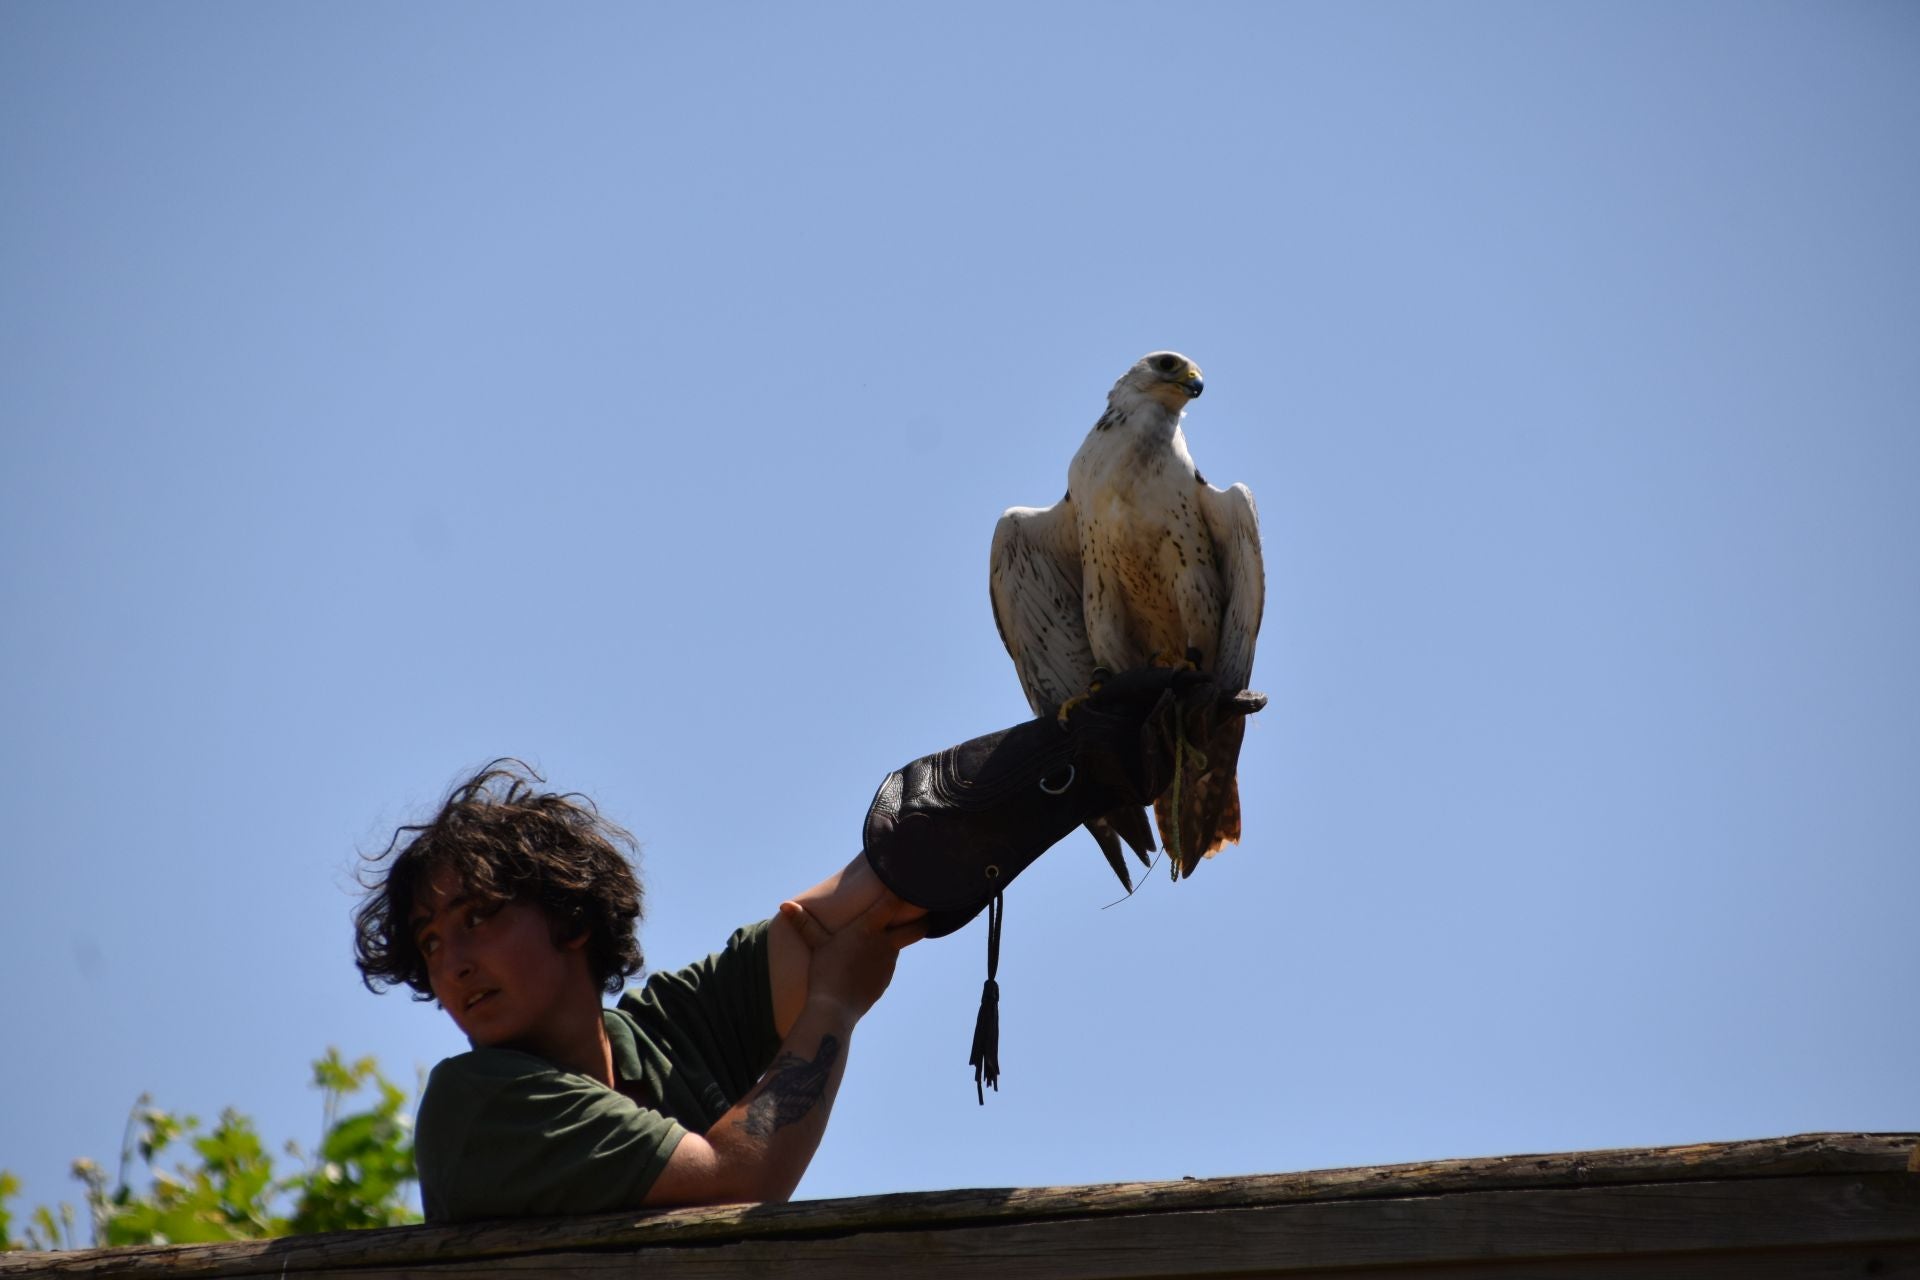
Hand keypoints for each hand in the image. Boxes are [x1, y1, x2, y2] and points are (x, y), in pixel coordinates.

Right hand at [777, 891, 923, 1023]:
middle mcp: (885, 943)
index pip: (893, 903)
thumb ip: (804, 923)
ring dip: (896, 939)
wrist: (835, 1008)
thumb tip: (784, 904)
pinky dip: (882, 959)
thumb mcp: (816, 945)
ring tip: (888, 933)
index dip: (903, 892)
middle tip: (924, 910)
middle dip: (923, 919)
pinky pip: (887, 964)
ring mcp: (889, 963)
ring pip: (899, 946)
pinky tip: (868, 962)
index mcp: (868, 928)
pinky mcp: (886, 979)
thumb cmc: (824, 972)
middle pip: (916, 928)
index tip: (911, 882)